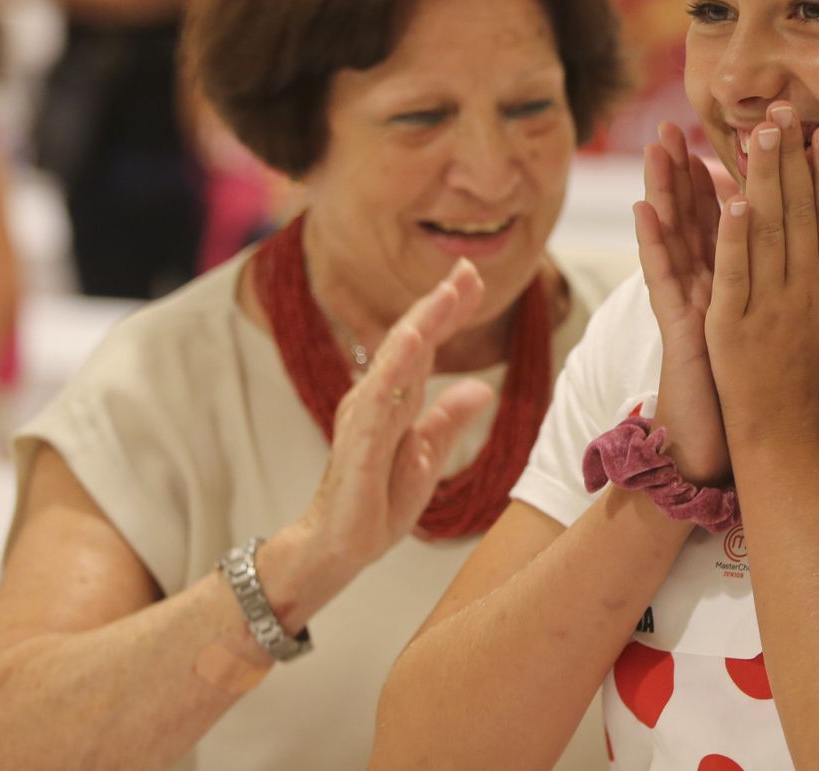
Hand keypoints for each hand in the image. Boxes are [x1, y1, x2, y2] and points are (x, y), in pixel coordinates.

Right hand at [290, 258, 494, 593]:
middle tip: (468, 269)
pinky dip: (396, 365)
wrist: (338, 550)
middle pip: (410, 340)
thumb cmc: (376, 503)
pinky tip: (414, 340)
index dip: (449, 312)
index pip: (425, 346)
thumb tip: (480, 388)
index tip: (474, 280)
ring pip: (395, 359)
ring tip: (447, 293)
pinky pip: (380, 397)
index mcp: (393, 400)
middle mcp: (375, 399)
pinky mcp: (359, 442)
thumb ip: (448, 420)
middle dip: (439, 303)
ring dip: (422, 323)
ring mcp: (364, 417)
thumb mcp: (426, 457)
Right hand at [633, 121, 730, 484]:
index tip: (741, 129)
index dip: (739, 171)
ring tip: (655, 143)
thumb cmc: (766, 383)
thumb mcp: (799, 324)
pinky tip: (645, 207)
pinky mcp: (680, 324)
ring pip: (674, 234)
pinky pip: (664, 276)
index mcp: (740, 276)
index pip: (738, 212)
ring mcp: (691, 300)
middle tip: (679, 119)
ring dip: (664, 188)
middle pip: (698, 214)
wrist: (742, 442)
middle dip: (691, 165)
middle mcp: (710, 281)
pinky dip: (654, 241)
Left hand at [706, 102, 818, 451]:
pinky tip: (730, 199)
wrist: (788, 435)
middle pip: (800, 214)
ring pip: (767, 233)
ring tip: (757, 136)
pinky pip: (734, 273)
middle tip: (785, 113)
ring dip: (762, 182)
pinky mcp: (730, 325)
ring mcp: (769, 307)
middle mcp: (807, 291)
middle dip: (792, 161)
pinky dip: (732, 237)